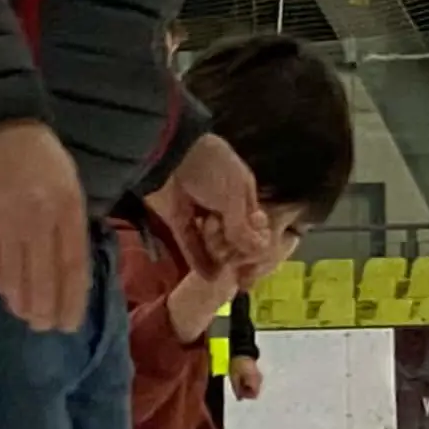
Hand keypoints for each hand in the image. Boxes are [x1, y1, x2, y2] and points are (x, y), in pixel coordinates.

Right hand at [0, 120, 93, 333]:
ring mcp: (4, 217)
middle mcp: (37, 215)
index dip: (71, 298)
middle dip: (44, 307)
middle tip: (44, 327)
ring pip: (14, 271)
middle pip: (42, 274)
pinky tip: (0, 290)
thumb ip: (70, 224)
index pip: (72, 264)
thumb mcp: (68, 183)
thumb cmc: (39, 155)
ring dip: (20, 299)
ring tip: (24, 315)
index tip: (69, 322)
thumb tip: (69, 271)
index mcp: (67, 205)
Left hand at [151, 130, 273, 286]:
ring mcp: (199, 212)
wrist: (170, 152)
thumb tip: (258, 250)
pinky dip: (199, 259)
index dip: (256, 245)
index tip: (255, 262)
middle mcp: (223, 204)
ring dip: (218, 253)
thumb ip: (243, 226)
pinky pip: (190, 243)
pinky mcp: (178, 219)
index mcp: (243, 194)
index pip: (255, 227)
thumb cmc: (212, 168)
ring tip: (221, 262)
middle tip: (233, 256)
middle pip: (234, 238)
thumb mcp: (235, 194)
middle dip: (235, 249)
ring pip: (213, 243)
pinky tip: (210, 277)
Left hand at [231, 355, 265, 400]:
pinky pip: (254, 381)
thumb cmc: (238, 365)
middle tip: (238, 385)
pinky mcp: (257, 372)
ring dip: (246, 386)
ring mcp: (259, 376)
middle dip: (246, 391)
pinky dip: (248, 382)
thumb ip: (237, 389)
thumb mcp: (234, 378)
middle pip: (254, 391)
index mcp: (254, 381)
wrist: (242, 352)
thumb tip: (239, 399)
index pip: (254, 395)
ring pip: (254, 387)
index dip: (246, 395)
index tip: (239, 391)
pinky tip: (242, 377)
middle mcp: (259, 380)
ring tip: (239, 380)